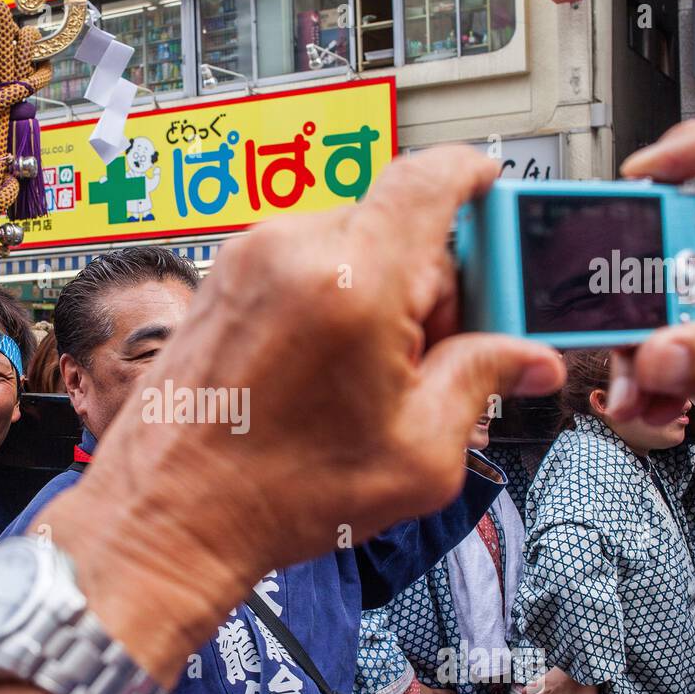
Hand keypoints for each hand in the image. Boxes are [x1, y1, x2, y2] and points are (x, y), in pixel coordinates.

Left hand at [40, 147, 566, 672]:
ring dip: (380, 294)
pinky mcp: (222, 280)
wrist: (167, 516)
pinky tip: (327, 369)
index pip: (431, 179)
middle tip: (442, 354)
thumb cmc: (273, 494)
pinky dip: (332, 297)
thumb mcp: (418, 454)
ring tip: (369, 378)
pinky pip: (302, 263)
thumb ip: (483, 381)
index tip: (493, 193)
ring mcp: (248, 261)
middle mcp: (292, 251)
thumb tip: (527, 358)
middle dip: (433, 283)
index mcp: (354, 282)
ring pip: (349, 245)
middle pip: (397, 225)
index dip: (474, 178)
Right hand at [611, 121, 694, 500]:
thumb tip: (661, 353)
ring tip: (634, 382)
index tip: (643, 172)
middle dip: (643, 281)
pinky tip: (648, 401)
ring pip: (664, 303)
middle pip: (687, 241)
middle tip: (613, 310)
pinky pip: (663, 351)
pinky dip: (645, 378)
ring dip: (637, 345)